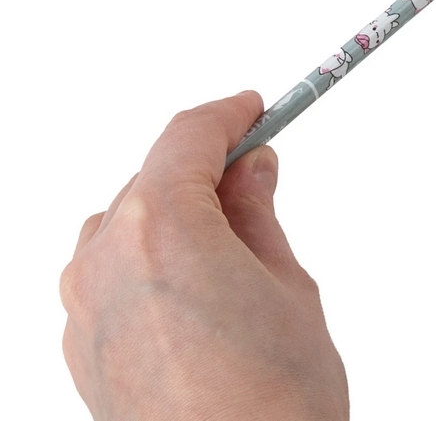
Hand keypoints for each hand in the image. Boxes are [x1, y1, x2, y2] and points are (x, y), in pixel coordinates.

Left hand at [60, 92, 347, 420]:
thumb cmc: (277, 402)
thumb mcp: (288, 285)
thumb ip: (258, 213)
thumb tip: (253, 168)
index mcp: (161, 231)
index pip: (187, 138)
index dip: (227, 114)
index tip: (253, 109)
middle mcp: (106, 263)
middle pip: (152, 176)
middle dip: (206, 165)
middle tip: (259, 170)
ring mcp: (83, 311)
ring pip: (124, 220)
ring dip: (172, 207)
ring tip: (230, 231)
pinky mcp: (81, 351)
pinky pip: (108, 270)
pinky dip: (148, 252)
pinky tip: (193, 280)